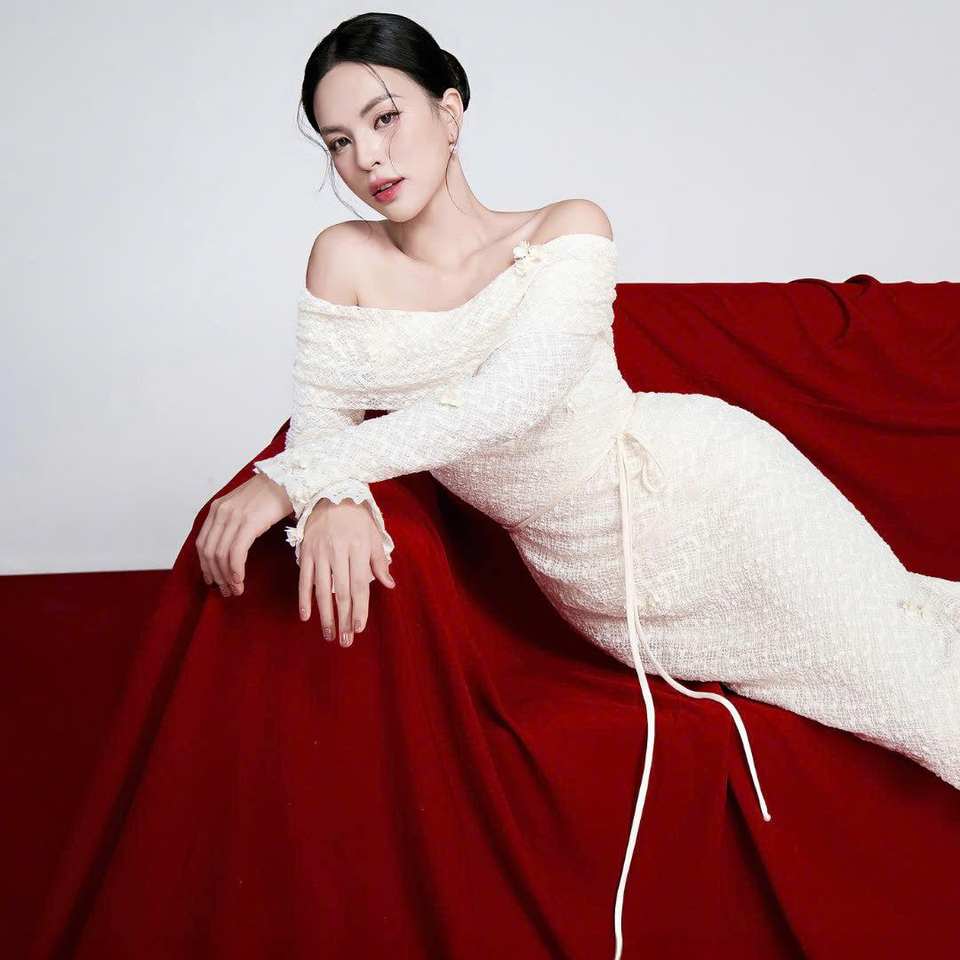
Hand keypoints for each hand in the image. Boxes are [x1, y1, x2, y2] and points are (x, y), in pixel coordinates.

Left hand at [196, 473, 292, 595]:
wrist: (291, 479)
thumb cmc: (273, 494)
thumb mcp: (245, 506)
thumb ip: (233, 523)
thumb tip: (229, 549)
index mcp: (217, 509)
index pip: (202, 544)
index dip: (206, 566)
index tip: (214, 580)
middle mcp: (221, 512)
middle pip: (209, 552)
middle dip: (216, 576)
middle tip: (225, 590)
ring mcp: (234, 516)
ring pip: (220, 555)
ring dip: (227, 577)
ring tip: (236, 589)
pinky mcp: (249, 522)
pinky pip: (236, 553)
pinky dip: (236, 570)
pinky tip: (241, 579)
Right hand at [298, 498, 395, 645]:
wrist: (330, 493)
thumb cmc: (356, 518)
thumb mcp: (373, 535)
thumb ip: (379, 561)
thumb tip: (389, 584)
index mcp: (358, 549)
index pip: (359, 585)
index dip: (359, 608)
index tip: (359, 627)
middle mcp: (338, 553)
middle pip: (341, 592)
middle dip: (343, 618)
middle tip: (345, 640)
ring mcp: (320, 553)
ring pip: (322, 590)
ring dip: (325, 615)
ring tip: (328, 634)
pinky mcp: (306, 553)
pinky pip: (304, 579)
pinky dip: (304, 599)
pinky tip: (306, 616)